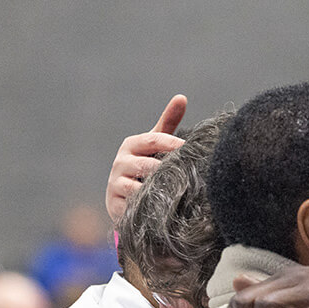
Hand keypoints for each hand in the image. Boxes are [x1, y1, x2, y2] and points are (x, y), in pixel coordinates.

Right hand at [105, 95, 186, 222]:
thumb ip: (167, 122)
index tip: (191, 149)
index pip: (154, 139)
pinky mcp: (116, 206)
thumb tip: (181, 97)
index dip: (173, 144)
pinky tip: (165, 210)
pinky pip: (135, 207)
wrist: (123, 196)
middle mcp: (121, 163)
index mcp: (132, 145)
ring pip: (140, 188)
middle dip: (168, 171)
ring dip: (159, 192)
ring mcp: (117, 184)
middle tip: (189, 176)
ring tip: (179, 195)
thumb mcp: (155, 143)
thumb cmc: (145, 164)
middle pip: (148, 165)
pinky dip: (149, 208)